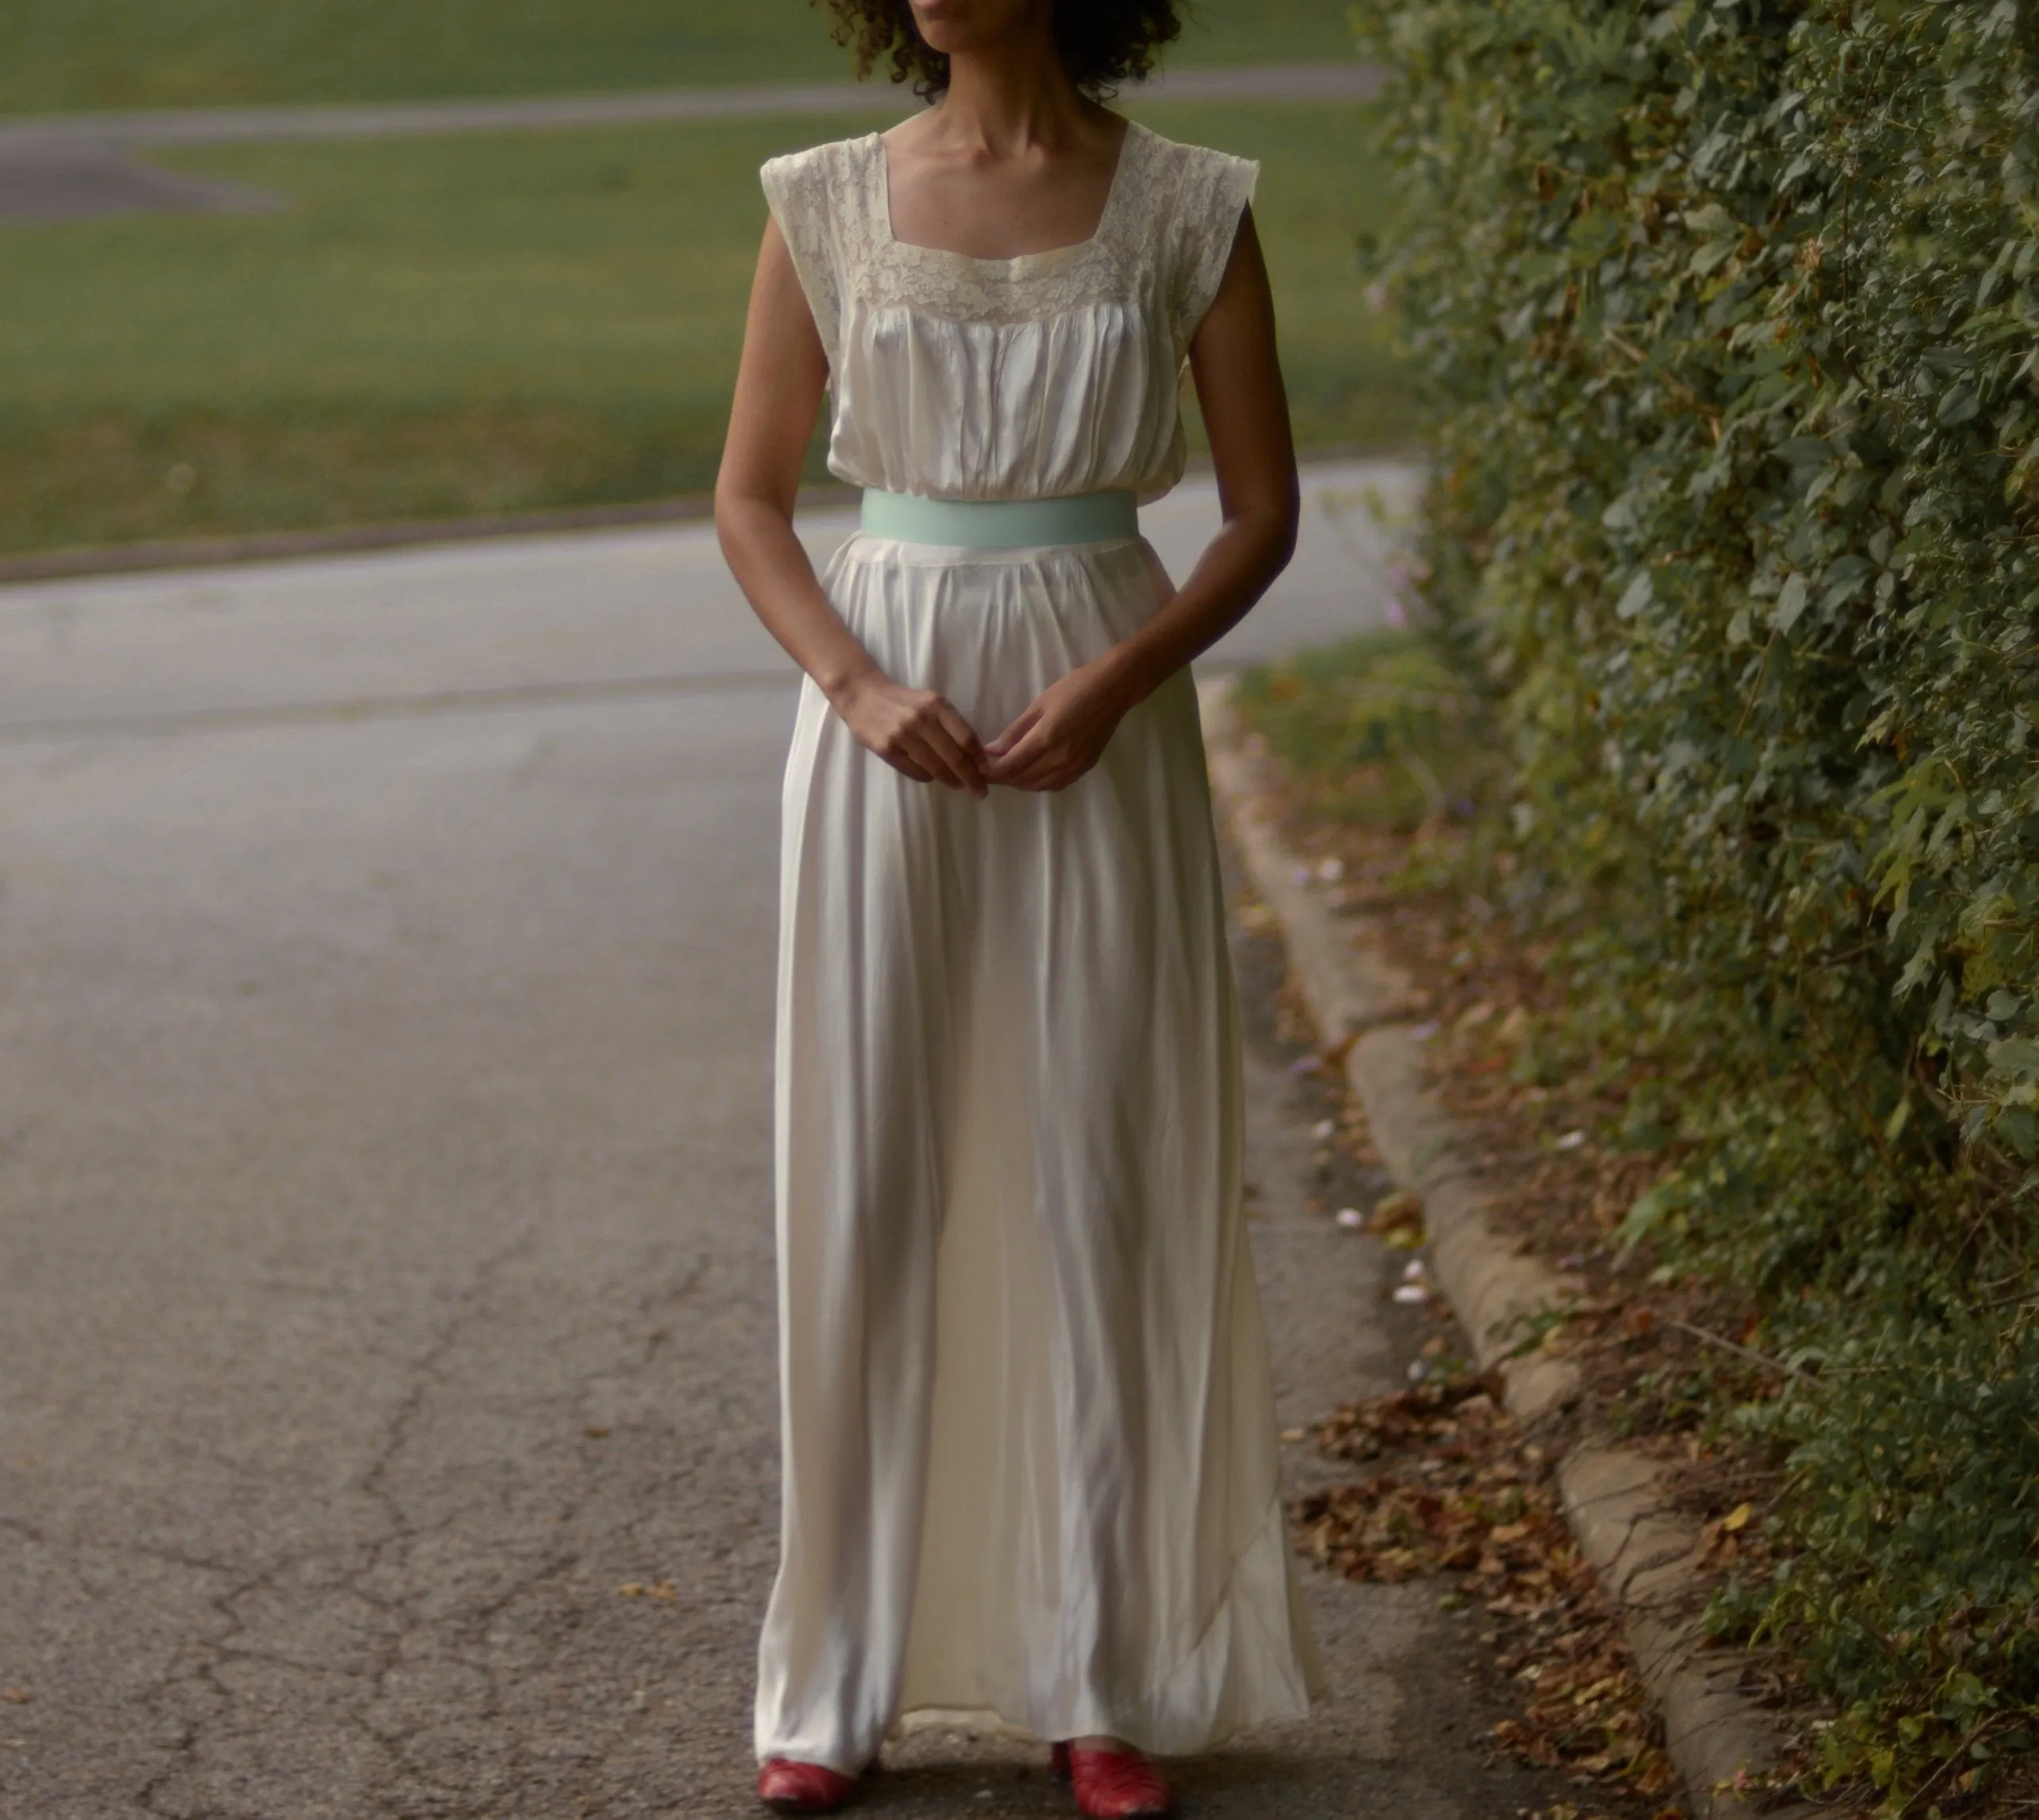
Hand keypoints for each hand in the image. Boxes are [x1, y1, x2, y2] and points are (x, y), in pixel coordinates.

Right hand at [831, 671, 988, 797]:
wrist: (862, 695)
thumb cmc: (903, 702)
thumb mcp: (930, 702)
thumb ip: (950, 724)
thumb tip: (975, 755)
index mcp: (937, 705)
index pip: (966, 737)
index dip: (979, 759)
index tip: (987, 773)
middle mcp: (921, 719)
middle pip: (955, 756)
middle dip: (971, 778)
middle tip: (980, 792)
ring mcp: (902, 734)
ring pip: (935, 767)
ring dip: (951, 781)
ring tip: (959, 787)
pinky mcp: (886, 748)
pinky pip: (914, 771)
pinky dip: (926, 778)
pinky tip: (931, 778)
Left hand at [983, 661, 1135, 791]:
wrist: (1114, 689)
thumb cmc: (1074, 688)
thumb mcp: (1038, 705)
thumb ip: (1014, 732)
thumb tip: (992, 751)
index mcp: (1045, 740)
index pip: (1009, 768)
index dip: (991, 773)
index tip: (978, 768)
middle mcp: (1059, 760)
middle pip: (1021, 780)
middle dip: (1002, 778)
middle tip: (988, 769)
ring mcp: (1073, 767)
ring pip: (1037, 786)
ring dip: (1019, 782)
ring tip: (1008, 770)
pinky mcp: (1084, 769)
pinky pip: (1054, 785)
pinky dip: (1038, 783)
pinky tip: (1031, 772)